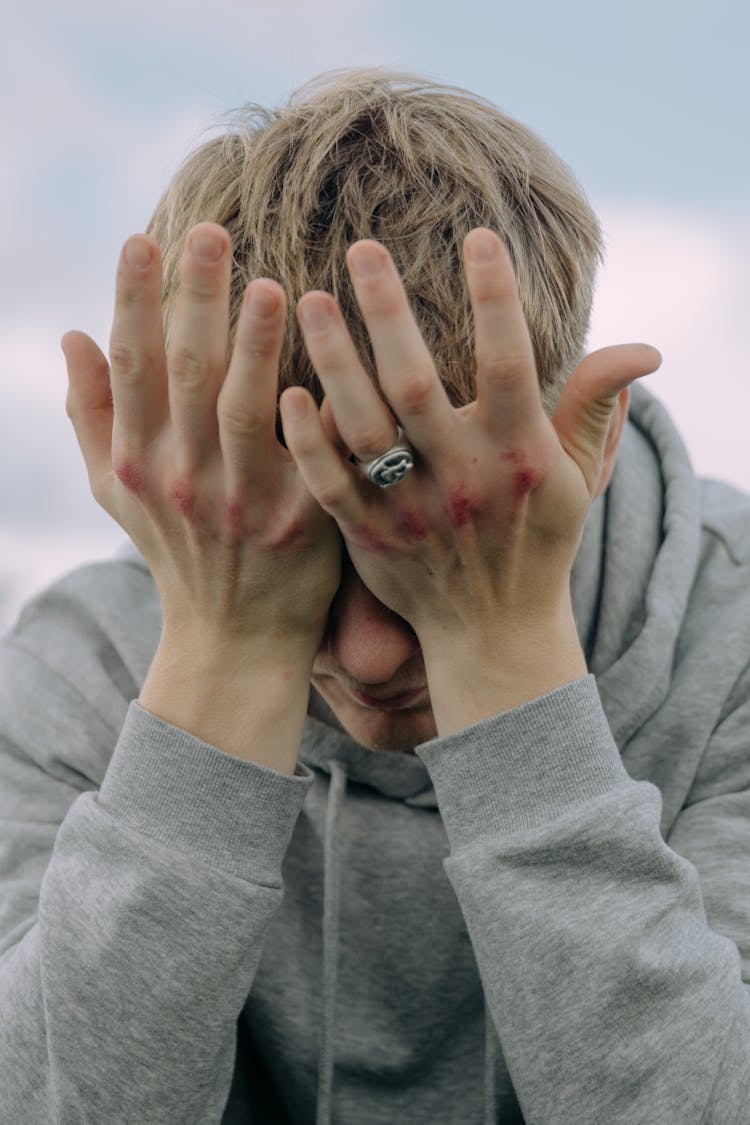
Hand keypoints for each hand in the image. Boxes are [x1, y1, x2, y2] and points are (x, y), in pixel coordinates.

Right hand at [63, 223, 341, 660]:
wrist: (235, 636)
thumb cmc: (176, 550)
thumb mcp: (117, 490)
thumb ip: (91, 413)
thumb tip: (71, 334)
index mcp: (138, 460)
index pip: (129, 366)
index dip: (132, 301)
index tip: (142, 238)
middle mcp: (184, 477)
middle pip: (186, 373)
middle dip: (194, 299)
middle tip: (210, 232)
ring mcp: (243, 501)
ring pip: (246, 410)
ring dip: (255, 347)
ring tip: (270, 287)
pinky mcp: (301, 521)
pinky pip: (312, 455)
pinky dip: (319, 411)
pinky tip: (332, 364)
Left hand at [279, 229, 660, 727]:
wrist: (491, 634)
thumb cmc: (537, 542)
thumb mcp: (578, 478)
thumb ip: (597, 406)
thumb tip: (645, 348)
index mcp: (518, 456)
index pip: (509, 363)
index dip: (497, 298)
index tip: (479, 235)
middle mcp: (461, 479)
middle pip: (415, 384)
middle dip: (388, 312)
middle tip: (362, 247)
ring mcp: (408, 510)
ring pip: (362, 426)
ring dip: (334, 360)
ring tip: (308, 298)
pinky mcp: (367, 536)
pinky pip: (328, 482)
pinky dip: (307, 440)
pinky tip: (287, 392)